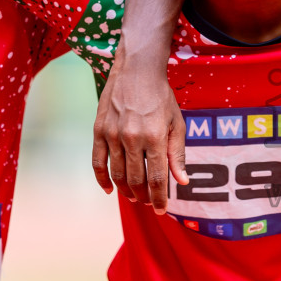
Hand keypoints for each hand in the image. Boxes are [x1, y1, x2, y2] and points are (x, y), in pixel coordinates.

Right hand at [91, 51, 188, 210]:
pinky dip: (102, 178)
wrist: (136, 71)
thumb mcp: (177, 123)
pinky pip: (97, 162)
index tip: (161, 209)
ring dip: (125, 190)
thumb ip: (178, 154)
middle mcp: (132, 138)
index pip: (157, 178)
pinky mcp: (99, 131)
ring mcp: (112, 135)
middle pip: (136, 179)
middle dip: (143, 196)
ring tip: (134, 197)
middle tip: (148, 202)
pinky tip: (109, 189)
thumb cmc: (161, 97)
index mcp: (155, 137)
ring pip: (117, 174)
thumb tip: (182, 181)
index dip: (159, 197)